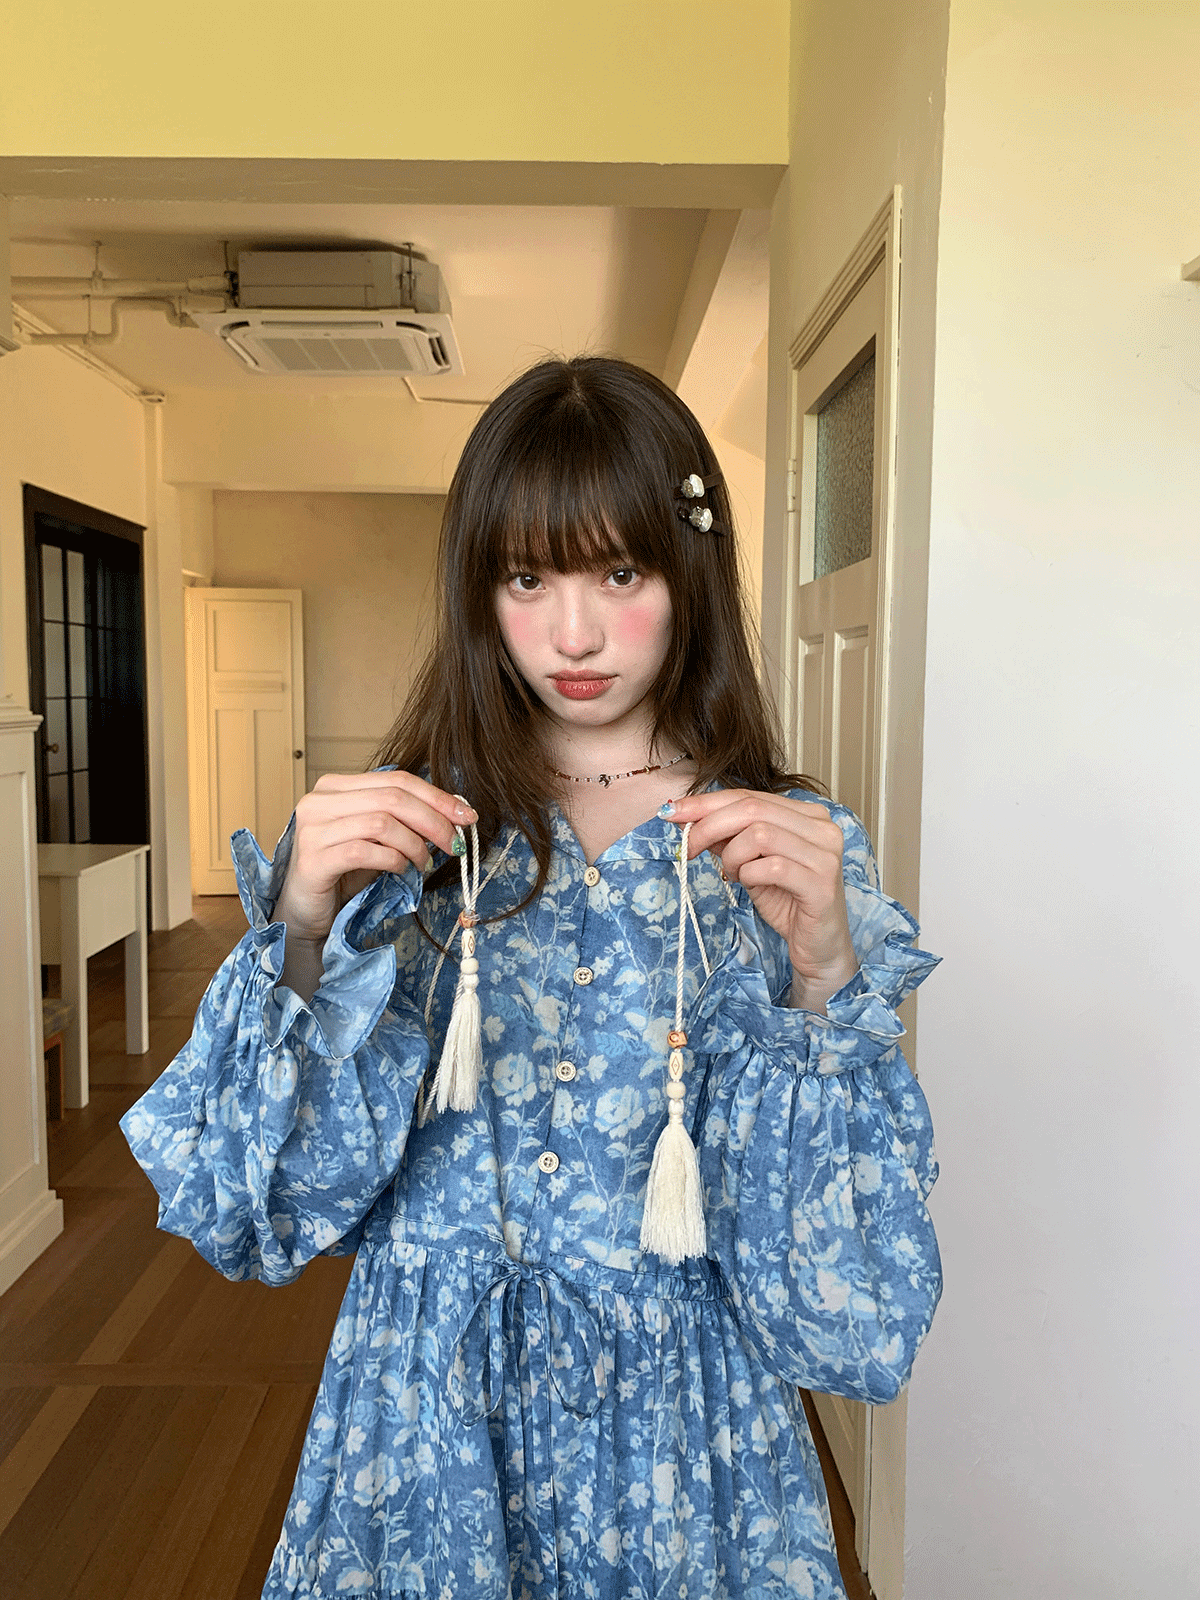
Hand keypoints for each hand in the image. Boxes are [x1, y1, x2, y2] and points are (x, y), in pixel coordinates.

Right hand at [272, 770, 475, 946]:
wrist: (306, 913)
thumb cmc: (343, 873)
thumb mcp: (377, 839)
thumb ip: (403, 821)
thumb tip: (452, 813)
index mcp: (335, 787)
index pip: (396, 780)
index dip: (436, 796)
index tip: (466, 815)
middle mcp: (319, 801)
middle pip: (392, 798)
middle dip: (433, 820)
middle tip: (455, 842)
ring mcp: (312, 829)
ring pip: (382, 823)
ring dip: (414, 844)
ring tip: (423, 863)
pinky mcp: (312, 860)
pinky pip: (365, 851)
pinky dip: (392, 860)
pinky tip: (400, 870)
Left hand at [665, 789, 858, 1012]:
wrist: (818, 946)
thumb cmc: (789, 902)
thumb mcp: (751, 863)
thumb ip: (728, 838)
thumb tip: (688, 818)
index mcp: (808, 814)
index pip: (750, 795)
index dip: (707, 802)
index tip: (672, 812)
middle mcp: (822, 827)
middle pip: (752, 809)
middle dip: (709, 826)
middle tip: (687, 848)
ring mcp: (825, 854)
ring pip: (759, 834)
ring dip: (732, 856)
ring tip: (732, 874)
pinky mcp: (821, 884)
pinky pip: (770, 867)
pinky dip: (748, 874)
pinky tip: (749, 884)